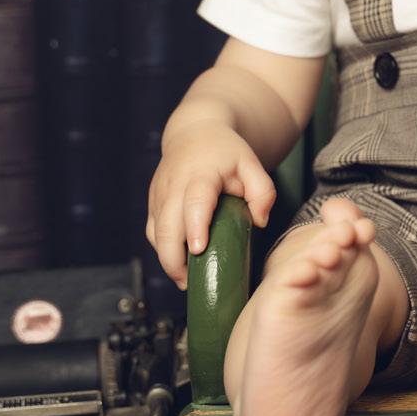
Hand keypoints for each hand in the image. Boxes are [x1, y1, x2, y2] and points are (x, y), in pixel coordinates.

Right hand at [145, 128, 275, 288]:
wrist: (194, 133)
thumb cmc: (226, 152)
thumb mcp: (252, 164)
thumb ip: (263, 191)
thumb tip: (260, 222)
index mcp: (200, 174)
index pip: (195, 202)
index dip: (195, 227)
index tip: (199, 250)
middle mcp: (174, 185)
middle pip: (166, 226)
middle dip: (174, 258)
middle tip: (192, 282)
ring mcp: (159, 195)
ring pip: (155, 233)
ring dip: (167, 260)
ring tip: (187, 280)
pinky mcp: (153, 204)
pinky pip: (153, 232)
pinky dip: (163, 251)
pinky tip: (180, 265)